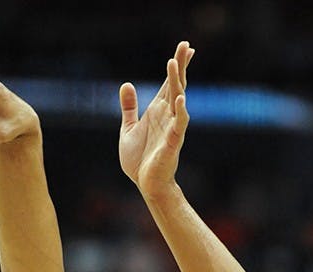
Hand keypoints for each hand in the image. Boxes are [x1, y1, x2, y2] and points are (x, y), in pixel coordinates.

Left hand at [119, 41, 193, 196]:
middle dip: (180, 65)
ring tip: (174, 62)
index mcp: (157, 111)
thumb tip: (126, 84)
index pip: (169, 83)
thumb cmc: (139, 160)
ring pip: (177, 99)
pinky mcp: (172, 143)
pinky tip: (180, 99)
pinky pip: (178, 125)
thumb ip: (129, 107)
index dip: (176, 65)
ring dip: (176, 81)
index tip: (185, 47)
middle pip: (176, 85)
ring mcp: (171, 128)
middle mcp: (167, 116)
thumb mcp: (128, 129)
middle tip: (186, 44)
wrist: (145, 184)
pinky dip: (180, 112)